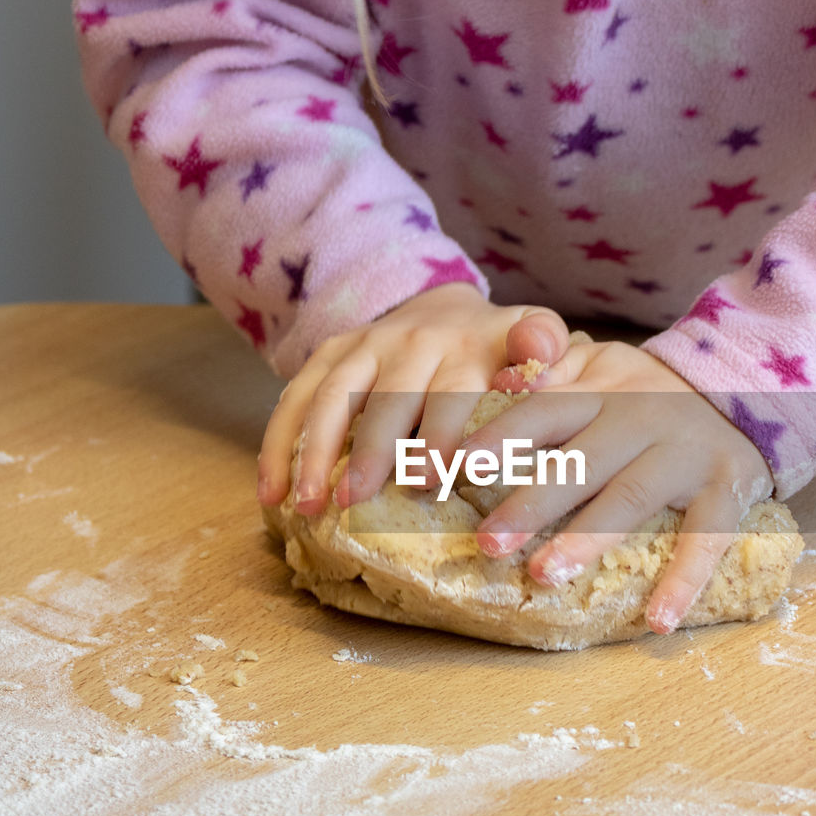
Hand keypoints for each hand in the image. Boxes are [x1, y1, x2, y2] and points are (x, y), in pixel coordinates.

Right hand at [257, 283, 567, 514]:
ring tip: (310, 506)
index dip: (442, 432)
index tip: (431, 478)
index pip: (454, 390)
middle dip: (372, 449)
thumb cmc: (500, 351)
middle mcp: (413, 341)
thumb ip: (544, 349)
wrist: (448, 309)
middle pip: (388, 398)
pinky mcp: (330, 355)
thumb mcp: (536, 341)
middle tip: (358, 500)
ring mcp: (366, 346)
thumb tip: (543, 358)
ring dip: (316, 452)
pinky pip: (297, 397)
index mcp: (468, 346)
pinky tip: (271, 493)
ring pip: (334, 397)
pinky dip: (279, 444)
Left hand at [464, 340, 773, 634]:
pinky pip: (708, 537)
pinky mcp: (727, 488)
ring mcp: (685, 455)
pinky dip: (685, 580)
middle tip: (488, 542)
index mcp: (601, 392)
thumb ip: (550, 371)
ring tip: (544, 575)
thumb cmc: (649, 391)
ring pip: (631, 498)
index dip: (504, 436)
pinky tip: (658, 620)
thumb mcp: (600, 364)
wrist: (750, 386)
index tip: (462, 466)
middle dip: (533, 503)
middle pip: (581, 462)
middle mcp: (640, 419)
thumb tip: (497, 382)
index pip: (545, 411)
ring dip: (587, 539)